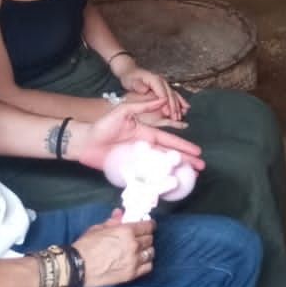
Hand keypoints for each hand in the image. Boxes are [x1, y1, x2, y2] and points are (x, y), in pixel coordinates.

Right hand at [72, 214, 155, 286]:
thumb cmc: (85, 246)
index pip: (148, 226)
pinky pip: (148, 267)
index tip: (147, 226)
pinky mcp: (132, 274)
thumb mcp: (98, 229)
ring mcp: (134, 260)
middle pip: (150, 239)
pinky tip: (140, 262)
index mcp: (126, 231)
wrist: (77, 268)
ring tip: (140, 251)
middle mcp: (133, 245)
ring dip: (146, 250)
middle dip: (146, 237)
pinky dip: (146, 263)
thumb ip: (113, 221)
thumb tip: (120, 213)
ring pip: (151, 252)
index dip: (149, 225)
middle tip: (140, 238)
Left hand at [76, 100, 203, 174]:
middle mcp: (146, 148)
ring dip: (174, 172)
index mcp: (146, 134)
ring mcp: (138, 161)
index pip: (169, 141)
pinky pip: (145, 177)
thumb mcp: (122, 111)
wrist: (84, 141)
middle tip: (201, 168)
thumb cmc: (102, 125)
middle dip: (186, 161)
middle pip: (169, 156)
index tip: (198, 152)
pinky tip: (165, 186)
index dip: (184, 146)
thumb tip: (161, 100)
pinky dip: (155, 181)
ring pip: (160, 168)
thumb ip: (141, 106)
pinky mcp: (129, 171)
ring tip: (188, 178)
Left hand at [115, 62, 188, 121]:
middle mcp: (162, 81)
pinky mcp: (164, 87)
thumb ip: (138, 85)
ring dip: (178, 105)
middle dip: (174, 107)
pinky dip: (179, 101)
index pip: (163, 94)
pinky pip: (173, 94)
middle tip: (176, 118)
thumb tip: (145, 90)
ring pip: (174, 95)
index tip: (167, 113)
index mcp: (155, 80)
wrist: (131, 71)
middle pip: (171, 95)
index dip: (166, 104)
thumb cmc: (130, 77)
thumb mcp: (131, 81)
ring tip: (182, 115)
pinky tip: (185, 108)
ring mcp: (164, 84)